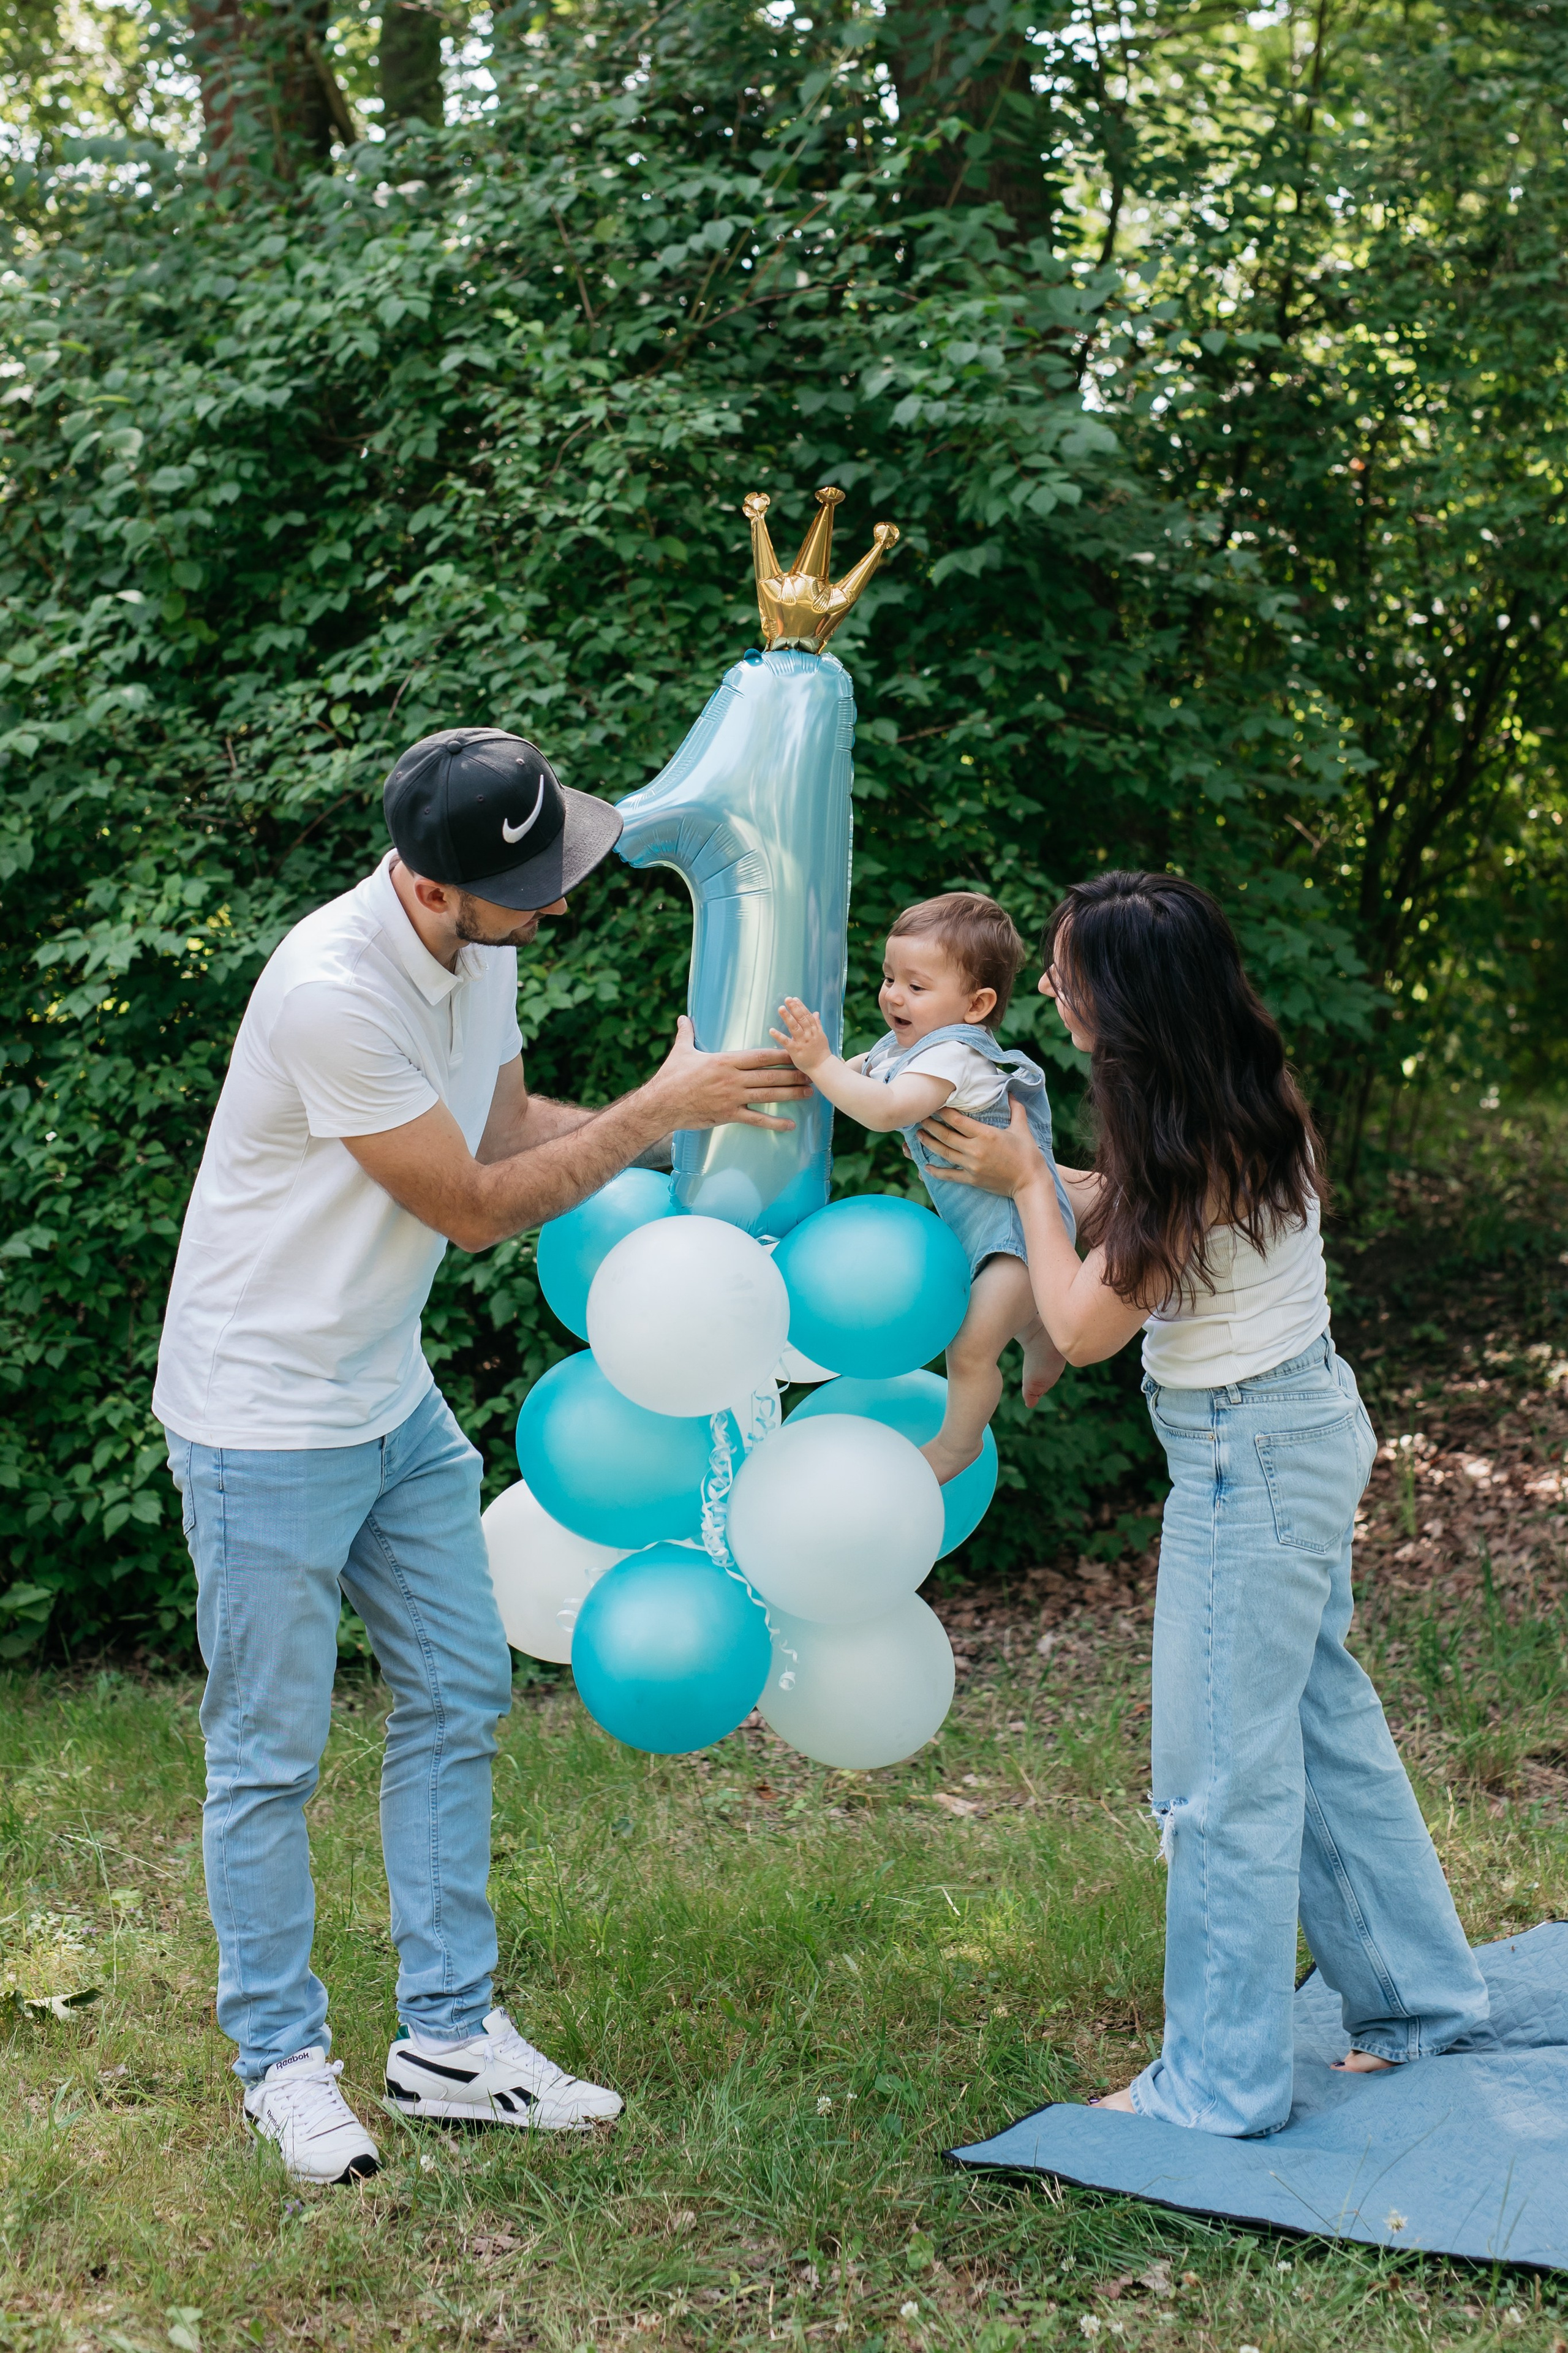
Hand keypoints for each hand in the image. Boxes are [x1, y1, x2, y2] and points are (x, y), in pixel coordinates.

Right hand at [650, 1015, 811, 1131]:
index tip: (796, 1052)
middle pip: (769, 1075)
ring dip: (790, 1094)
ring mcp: (732, 1098)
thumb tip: (683, 1018)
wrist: (661, 1105)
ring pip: (767, 1095)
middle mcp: (732, 1078)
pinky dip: (774, 1123)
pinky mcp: (728, 1115)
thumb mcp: (680, 1052)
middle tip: (811, 1073)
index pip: (759, 1056)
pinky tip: (790, 1125)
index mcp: (724, 1061)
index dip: (780, 1054)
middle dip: (792, 1074)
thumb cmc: (670, 1077)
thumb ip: (686, 1033)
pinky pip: (756, 1119)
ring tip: (808, 1092)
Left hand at [769, 997, 832, 1073]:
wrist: (823, 1067)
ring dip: (788, 1017)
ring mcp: (803, 1042)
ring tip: (781, 1008)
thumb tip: (816, 1013)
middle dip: (794, 1008)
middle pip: (801, 1019)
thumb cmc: (821, 1052)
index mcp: (815, 1030)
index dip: (801, 1007)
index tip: (794, 999)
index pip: (807, 1016)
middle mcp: (809, 1035)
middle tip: (787, 999)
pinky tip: (771, 1030)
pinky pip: (786, 1042)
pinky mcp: (796, 1051)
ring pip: (795, 1027)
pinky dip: (779, 1036)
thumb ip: (817, 1024)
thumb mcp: (821, 1036)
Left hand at [917, 1097, 1045, 1195]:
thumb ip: (1016, 1109)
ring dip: (930, 1143)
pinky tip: (926, 1167)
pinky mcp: (972, 1179)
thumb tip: (1012, 1092)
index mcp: (986, 1135)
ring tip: (919, 1135)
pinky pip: (949, 1175)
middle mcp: (976, 1150)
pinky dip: (936, 1172)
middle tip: (920, 1118)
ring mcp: (972, 1166)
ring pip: (944, 1152)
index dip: (944, 1112)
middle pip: (946, 1135)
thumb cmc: (1028, 1155)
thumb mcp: (1022, 1129)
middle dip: (931, 1125)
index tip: (936, 1105)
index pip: (958, 1121)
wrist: (1030, 1183)